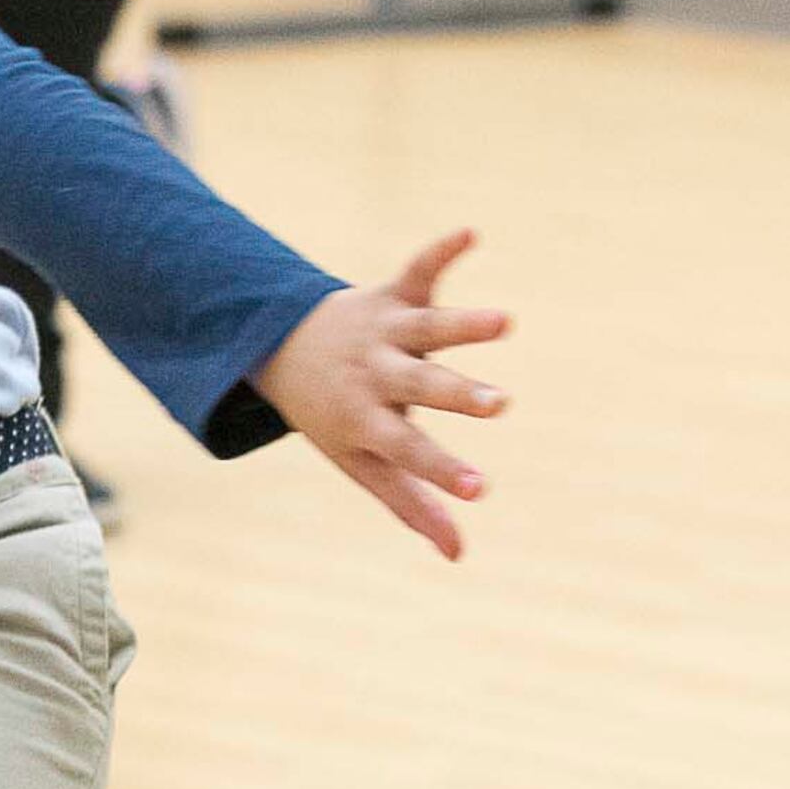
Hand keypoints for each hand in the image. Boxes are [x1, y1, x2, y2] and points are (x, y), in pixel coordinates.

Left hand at [252, 230, 508, 559]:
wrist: (284, 350)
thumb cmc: (337, 419)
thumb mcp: (363, 464)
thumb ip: (411, 504)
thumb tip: (458, 555)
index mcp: (368, 421)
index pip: (408, 451)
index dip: (442, 471)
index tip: (481, 489)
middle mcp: (376, 374)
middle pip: (421, 386)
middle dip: (458, 394)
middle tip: (499, 403)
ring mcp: (384, 331)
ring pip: (425, 328)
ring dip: (463, 325)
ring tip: (505, 323)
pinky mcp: (392, 294)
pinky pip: (416, 269)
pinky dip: (441, 251)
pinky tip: (472, 233)